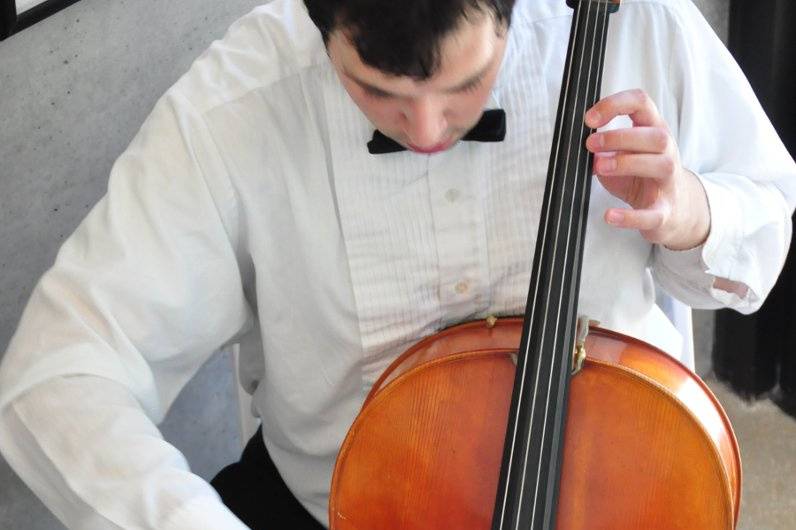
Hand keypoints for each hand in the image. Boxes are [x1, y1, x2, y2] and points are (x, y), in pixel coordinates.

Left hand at [584, 89, 710, 249]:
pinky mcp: (665, 212)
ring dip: (627, 163)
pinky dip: (629, 216)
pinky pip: (652, 214)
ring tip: (599, 168)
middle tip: (590, 145)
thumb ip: (602, 149)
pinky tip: (609, 215)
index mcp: (652, 131)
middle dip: (620, 137)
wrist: (673, 210)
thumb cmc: (641, 176)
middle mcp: (666, 152)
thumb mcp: (620, 155)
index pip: (641, 103)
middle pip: (656, 135)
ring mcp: (669, 181)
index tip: (590, 119)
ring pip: (660, 164)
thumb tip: (585, 147)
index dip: (615, 104)